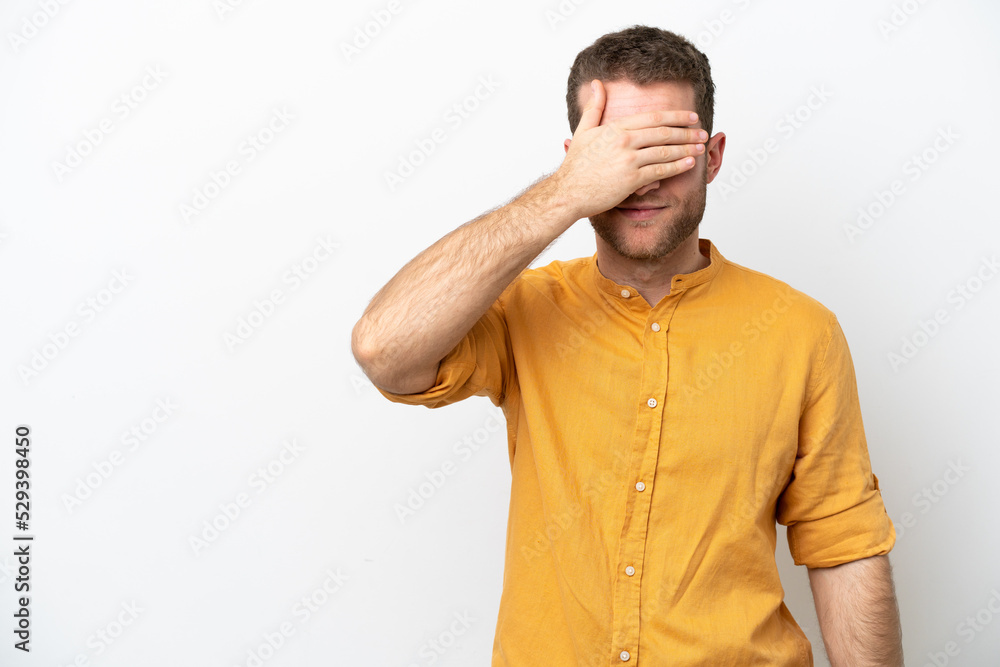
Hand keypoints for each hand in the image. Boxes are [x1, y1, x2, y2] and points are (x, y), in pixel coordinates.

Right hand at [552, 79, 707, 219]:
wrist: (567, 192)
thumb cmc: (575, 165)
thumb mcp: (583, 131)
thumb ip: (594, 107)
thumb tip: (596, 83)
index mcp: (616, 128)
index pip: (653, 118)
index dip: (676, 116)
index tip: (691, 117)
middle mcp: (625, 141)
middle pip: (664, 132)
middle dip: (687, 131)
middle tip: (702, 131)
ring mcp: (629, 160)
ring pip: (666, 151)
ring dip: (686, 148)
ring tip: (700, 146)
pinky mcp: (632, 180)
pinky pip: (661, 171)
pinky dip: (678, 166)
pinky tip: (689, 163)